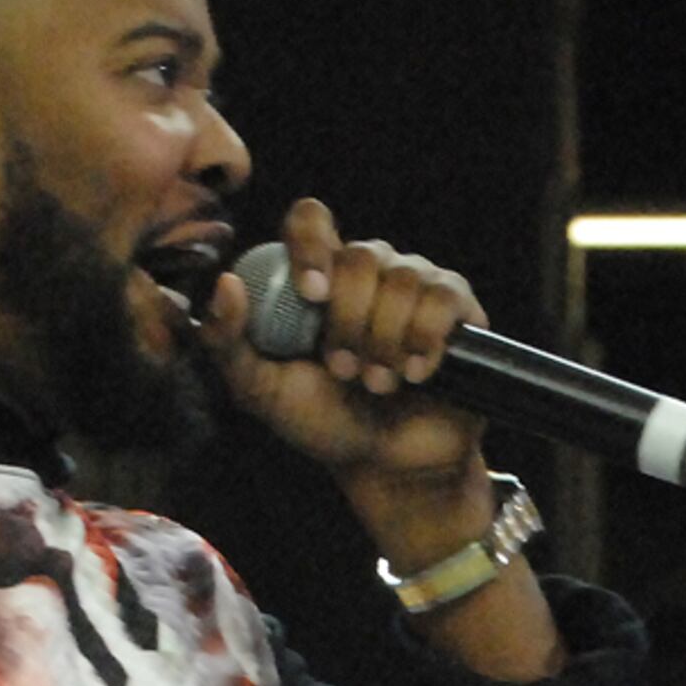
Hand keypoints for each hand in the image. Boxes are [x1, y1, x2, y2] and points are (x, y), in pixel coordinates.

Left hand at [201, 198, 491, 494]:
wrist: (387, 466)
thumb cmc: (323, 422)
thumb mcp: (261, 388)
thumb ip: (228, 341)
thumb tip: (225, 283)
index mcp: (321, 275)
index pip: (312, 220)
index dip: (311, 246)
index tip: (312, 297)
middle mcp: (371, 269)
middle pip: (361, 255)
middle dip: (351, 322)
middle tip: (346, 371)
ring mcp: (418, 285)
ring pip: (403, 280)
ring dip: (386, 341)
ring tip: (380, 383)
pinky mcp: (459, 310)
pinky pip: (443, 298)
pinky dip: (425, 340)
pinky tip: (416, 373)